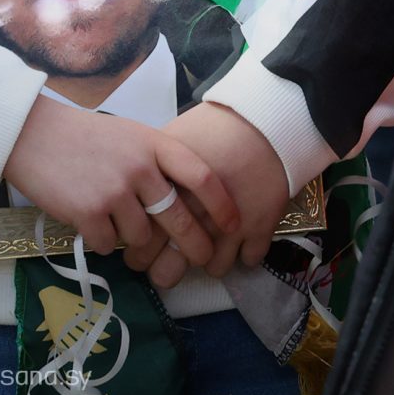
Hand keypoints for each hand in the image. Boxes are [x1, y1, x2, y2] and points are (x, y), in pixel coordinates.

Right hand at [3, 96, 237, 280]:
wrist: (30, 135)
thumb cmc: (83, 136)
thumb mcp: (129, 135)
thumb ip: (156, 161)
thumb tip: (183, 201)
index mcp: (153, 144)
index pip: (202, 176)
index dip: (223, 205)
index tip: (234, 226)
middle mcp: (139, 167)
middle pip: (180, 218)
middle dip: (195, 245)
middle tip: (202, 260)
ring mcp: (114, 191)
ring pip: (142, 238)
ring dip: (135, 241)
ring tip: (118, 226)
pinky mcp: (88, 213)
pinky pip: (110, 245)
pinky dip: (103, 242)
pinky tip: (91, 225)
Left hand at [148, 102, 289, 285]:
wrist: (263, 122)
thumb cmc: (213, 129)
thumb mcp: (171, 144)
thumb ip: (151, 173)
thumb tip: (130, 193)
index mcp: (169, 195)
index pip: (142, 241)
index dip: (137, 254)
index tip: (137, 254)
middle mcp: (196, 216)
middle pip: (169, 268)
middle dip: (163, 272)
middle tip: (163, 265)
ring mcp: (230, 227)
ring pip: (211, 269)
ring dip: (207, 262)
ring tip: (203, 252)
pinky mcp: (260, 228)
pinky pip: (248, 261)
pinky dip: (242, 254)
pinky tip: (236, 242)